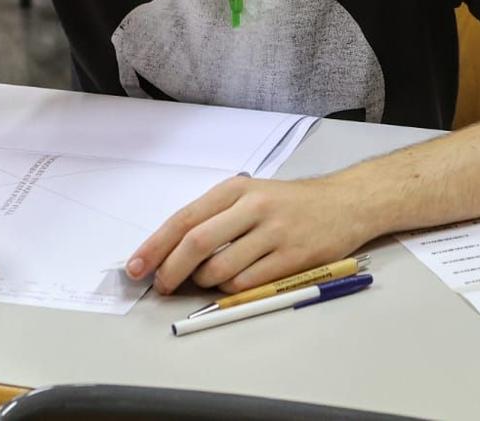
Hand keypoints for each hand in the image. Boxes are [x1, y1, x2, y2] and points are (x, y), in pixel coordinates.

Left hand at [128, 174, 374, 294]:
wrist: (344, 203)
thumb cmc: (289, 203)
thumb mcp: (250, 195)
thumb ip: (214, 218)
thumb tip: (170, 253)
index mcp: (235, 189)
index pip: (184, 218)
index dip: (155, 246)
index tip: (136, 267)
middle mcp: (252, 206)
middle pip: (196, 243)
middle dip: (171, 270)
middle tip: (162, 286)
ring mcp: (273, 232)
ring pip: (220, 269)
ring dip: (206, 282)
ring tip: (212, 278)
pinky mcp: (291, 257)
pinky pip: (247, 283)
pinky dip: (233, 290)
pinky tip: (238, 282)